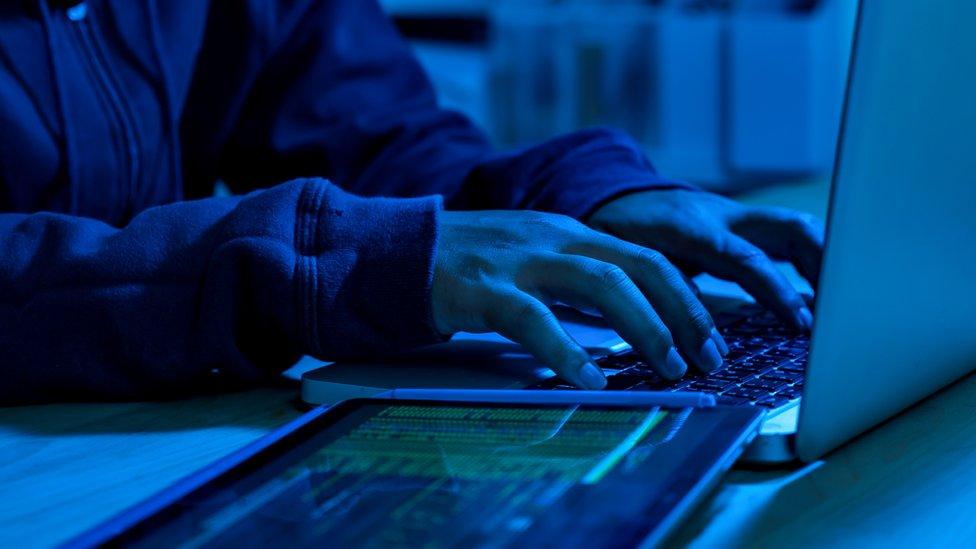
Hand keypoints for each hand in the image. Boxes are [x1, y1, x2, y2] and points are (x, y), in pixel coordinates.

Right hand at [432, 210, 729, 388]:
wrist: (396, 250)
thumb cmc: (468, 265)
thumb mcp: (533, 261)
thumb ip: (576, 284)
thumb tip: (627, 324)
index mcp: (568, 233)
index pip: (645, 257)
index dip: (686, 298)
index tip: (710, 338)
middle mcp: (552, 238)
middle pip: (637, 266)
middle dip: (682, 312)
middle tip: (707, 357)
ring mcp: (519, 260)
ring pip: (600, 283)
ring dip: (644, 327)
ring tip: (667, 366)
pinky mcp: (483, 288)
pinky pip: (534, 319)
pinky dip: (567, 350)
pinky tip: (589, 379)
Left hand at [588, 189, 823, 329]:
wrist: (618, 195)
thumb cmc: (619, 235)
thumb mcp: (626, 263)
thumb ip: (657, 293)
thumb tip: (689, 338)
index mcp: (690, 228)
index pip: (745, 257)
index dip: (776, 290)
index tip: (800, 322)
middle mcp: (722, 216)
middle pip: (789, 228)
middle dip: (823, 264)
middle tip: (841, 309)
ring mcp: (738, 216)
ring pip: (796, 227)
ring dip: (825, 263)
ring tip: (843, 305)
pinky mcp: (745, 223)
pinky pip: (787, 237)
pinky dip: (811, 262)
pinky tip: (824, 294)